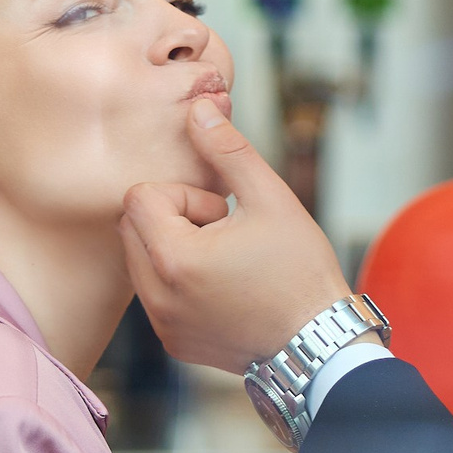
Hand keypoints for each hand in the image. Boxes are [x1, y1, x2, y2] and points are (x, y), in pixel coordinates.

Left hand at [121, 98, 351, 374]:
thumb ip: (227, 150)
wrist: (321, 345)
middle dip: (172, 219)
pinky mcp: (174, 343)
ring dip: (173, 249)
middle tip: (223, 233)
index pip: (140, 197)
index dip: (184, 194)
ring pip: (140, 259)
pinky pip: (155, 294)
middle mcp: (158, 298)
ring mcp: (163, 325)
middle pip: (132, 227)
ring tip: (226, 261)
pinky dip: (179, 281)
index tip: (224, 214)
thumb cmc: (301, 270)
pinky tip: (225, 286)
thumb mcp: (270, 198)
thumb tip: (197, 108)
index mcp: (174, 260)